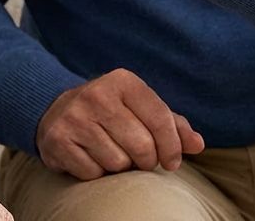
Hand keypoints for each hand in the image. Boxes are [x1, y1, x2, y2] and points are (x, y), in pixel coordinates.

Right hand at [36, 70, 203, 179]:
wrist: (57, 111)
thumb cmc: (111, 113)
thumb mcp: (140, 109)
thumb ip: (172, 124)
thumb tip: (197, 144)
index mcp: (122, 81)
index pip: (161, 120)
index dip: (173, 147)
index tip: (171, 160)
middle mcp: (97, 94)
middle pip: (143, 147)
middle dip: (146, 160)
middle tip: (137, 156)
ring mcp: (75, 116)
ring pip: (119, 163)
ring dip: (120, 167)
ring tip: (110, 152)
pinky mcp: (58, 139)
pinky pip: (94, 174)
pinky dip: (97, 173)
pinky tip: (90, 156)